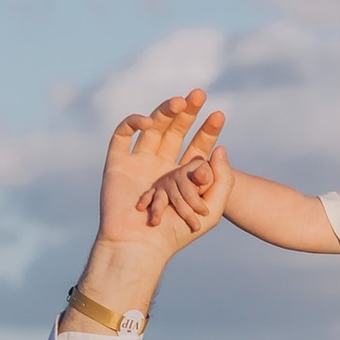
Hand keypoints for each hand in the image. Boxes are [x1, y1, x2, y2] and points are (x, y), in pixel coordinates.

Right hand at [97, 90, 218, 247]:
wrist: (141, 246)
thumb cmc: (178, 234)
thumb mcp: (212, 209)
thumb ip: (222, 181)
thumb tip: (221, 150)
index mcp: (181, 178)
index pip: (196, 147)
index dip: (207, 130)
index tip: (220, 114)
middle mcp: (160, 167)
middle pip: (174, 131)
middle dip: (187, 113)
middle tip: (199, 94)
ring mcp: (138, 164)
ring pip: (152, 129)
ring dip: (165, 112)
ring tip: (180, 101)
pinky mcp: (117, 164)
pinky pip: (121, 136)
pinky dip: (132, 123)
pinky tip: (148, 122)